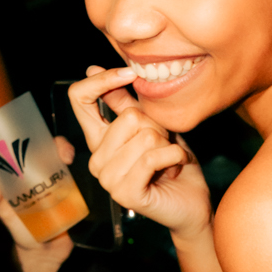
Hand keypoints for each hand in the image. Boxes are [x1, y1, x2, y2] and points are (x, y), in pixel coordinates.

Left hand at [0, 133, 77, 271]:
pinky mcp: (76, 201)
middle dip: (58, 146)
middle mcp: (45, 181)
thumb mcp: (8, 217)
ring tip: (68, 159)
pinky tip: (82, 175)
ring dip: (70, 156)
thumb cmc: (21, 237)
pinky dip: (84, 177)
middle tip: (60, 150)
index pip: (31, 154)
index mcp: (26, 180)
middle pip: (53, 155)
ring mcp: (62, 189)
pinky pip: (82, 185)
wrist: (43, 258)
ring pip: (69, 166)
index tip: (36, 138)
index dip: (35, 142)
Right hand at [67, 67, 212, 240]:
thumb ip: (124, 103)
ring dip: (168, 145)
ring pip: (145, 136)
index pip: (79, 99)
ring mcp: (108, 179)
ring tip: (168, 160)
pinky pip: (152, 157)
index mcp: (99, 140)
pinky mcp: (126, 193)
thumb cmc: (172, 165)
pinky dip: (174, 156)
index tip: (128, 74)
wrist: (192, 203)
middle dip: (158, 126)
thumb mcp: (150, 126)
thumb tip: (91, 68)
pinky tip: (175, 168)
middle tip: (163, 146)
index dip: (101, 80)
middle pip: (129, 116)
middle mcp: (97, 159)